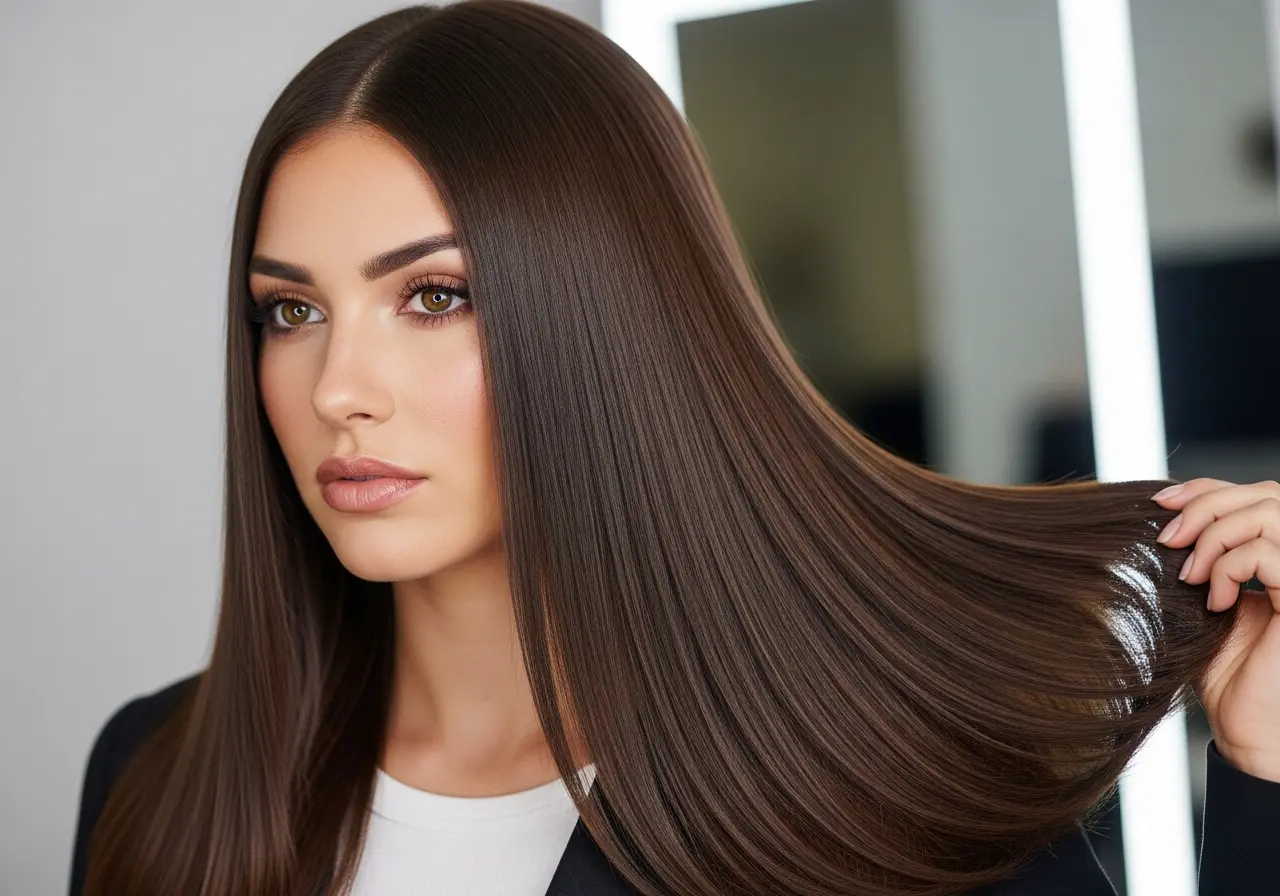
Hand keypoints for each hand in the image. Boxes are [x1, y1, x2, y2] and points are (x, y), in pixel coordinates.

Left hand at [1152, 477, 1279, 781]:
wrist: (1250, 731)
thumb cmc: (1228, 675)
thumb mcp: (1205, 602)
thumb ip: (1200, 559)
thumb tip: (1166, 515)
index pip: (1254, 495)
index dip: (1206, 488)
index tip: (1160, 503)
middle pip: (1265, 493)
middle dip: (1206, 504)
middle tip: (1168, 540)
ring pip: (1269, 512)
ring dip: (1215, 535)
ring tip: (1191, 576)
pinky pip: (1269, 551)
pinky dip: (1229, 566)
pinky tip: (1214, 600)